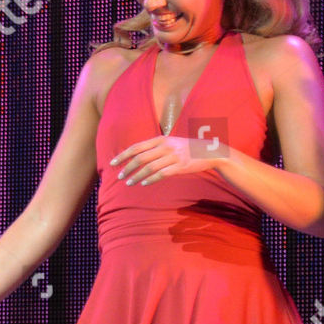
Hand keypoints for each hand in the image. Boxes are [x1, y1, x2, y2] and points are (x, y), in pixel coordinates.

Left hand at [111, 132, 229, 185]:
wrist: (211, 152)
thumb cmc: (187, 148)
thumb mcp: (171, 142)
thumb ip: (155, 147)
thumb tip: (136, 156)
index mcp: (161, 139)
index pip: (136, 147)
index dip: (123, 156)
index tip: (112, 164)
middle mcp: (166, 146)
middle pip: (140, 158)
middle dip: (127, 168)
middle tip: (120, 177)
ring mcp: (174, 156)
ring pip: (149, 168)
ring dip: (137, 176)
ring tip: (129, 183)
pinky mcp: (181, 166)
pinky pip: (162, 174)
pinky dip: (151, 179)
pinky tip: (144, 184)